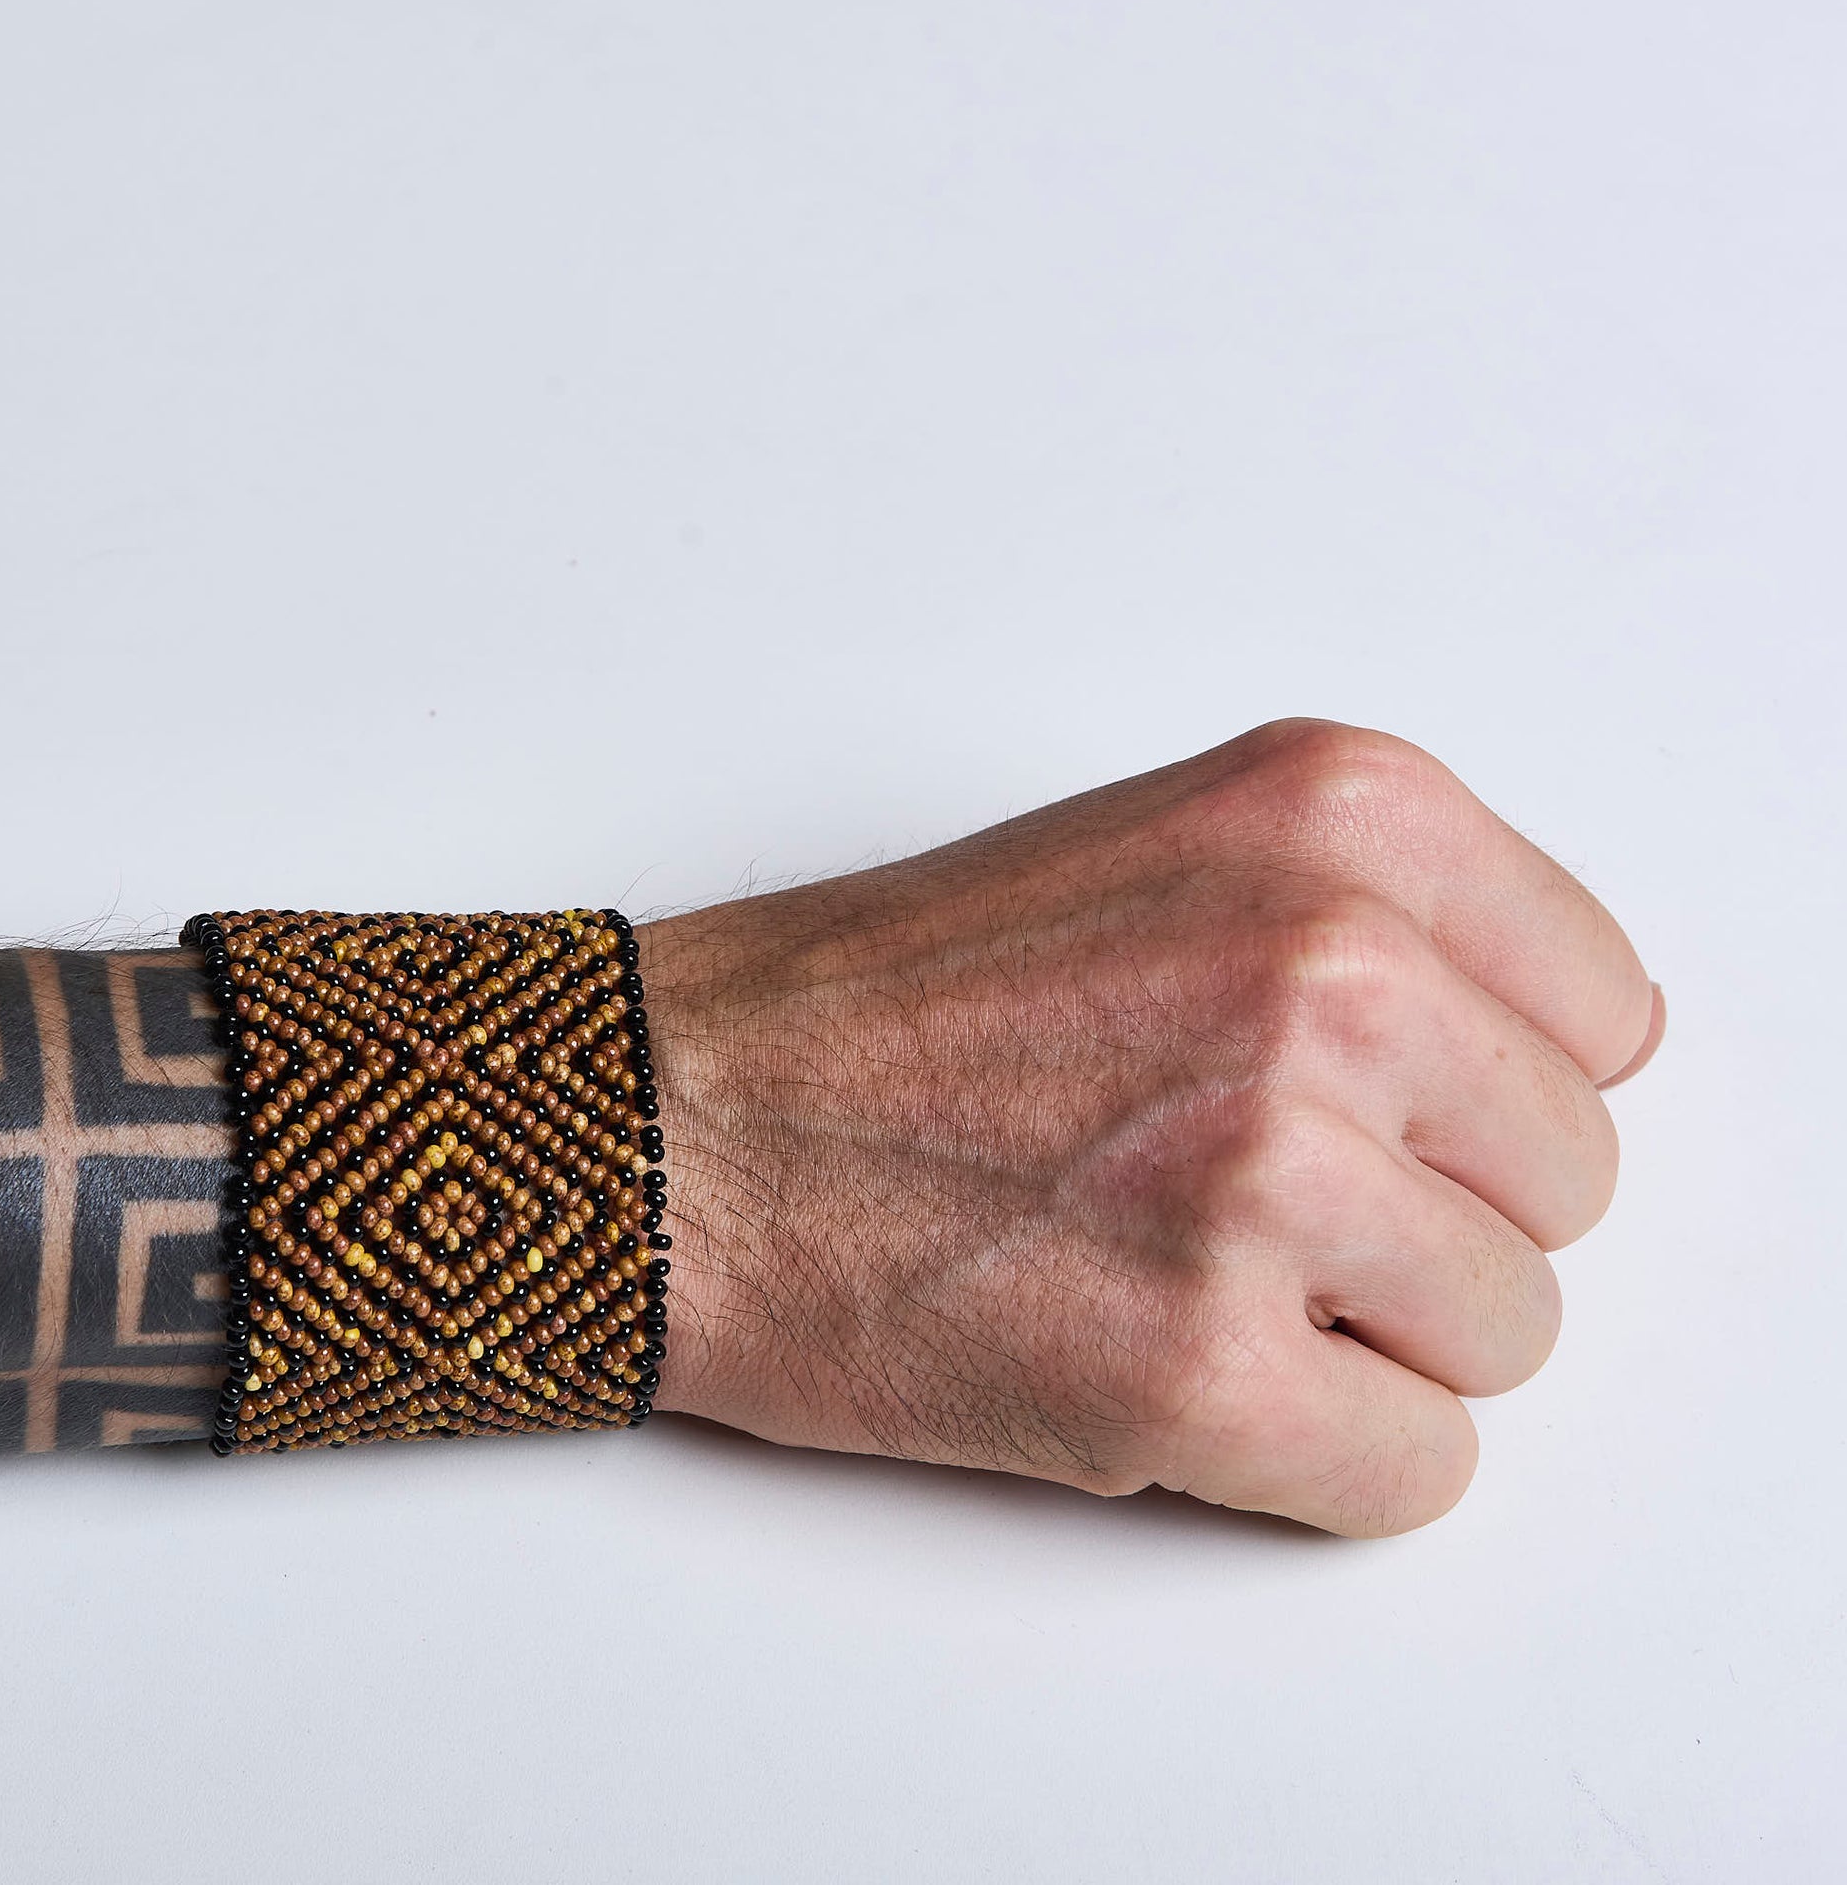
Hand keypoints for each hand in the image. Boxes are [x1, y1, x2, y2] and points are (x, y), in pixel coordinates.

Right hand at [638, 720, 1662, 1535]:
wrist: (684, 1119)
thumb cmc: (891, 1003)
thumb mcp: (1172, 851)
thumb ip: (1395, 918)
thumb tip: (1593, 1044)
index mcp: (1341, 817)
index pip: (1603, 1014)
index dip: (1484, 1089)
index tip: (1375, 1108)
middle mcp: (1329, 970)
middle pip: (1565, 1184)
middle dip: (1426, 1215)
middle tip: (1243, 1196)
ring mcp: (1270, 1171)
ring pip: (1506, 1335)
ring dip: (1364, 1335)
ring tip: (1183, 1268)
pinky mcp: (1203, 1364)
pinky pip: (1416, 1471)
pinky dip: (1315, 1454)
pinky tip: (1172, 1367)